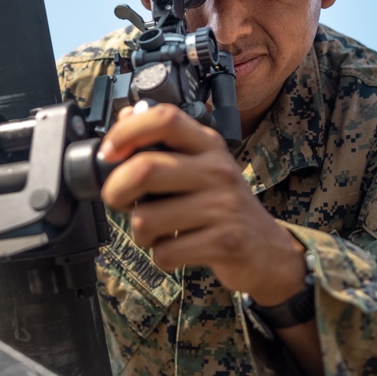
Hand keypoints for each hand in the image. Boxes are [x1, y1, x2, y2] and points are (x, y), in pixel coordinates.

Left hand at [99, 103, 306, 303]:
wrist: (268, 251)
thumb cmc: (224, 207)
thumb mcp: (201, 167)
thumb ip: (165, 146)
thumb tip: (125, 119)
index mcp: (208, 145)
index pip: (165, 118)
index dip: (127, 132)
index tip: (108, 152)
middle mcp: (217, 170)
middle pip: (145, 169)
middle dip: (116, 191)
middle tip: (118, 201)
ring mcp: (223, 206)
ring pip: (146, 219)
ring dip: (140, 233)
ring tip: (157, 232)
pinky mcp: (225, 241)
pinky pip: (165, 252)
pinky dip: (161, 257)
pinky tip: (176, 250)